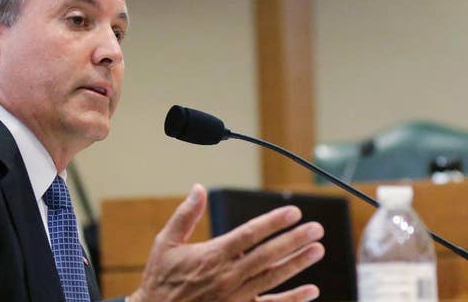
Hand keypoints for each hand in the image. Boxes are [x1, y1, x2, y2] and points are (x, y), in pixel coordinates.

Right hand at [129, 184, 324, 301]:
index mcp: (212, 255)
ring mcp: (236, 296)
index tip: (293, 212)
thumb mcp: (165, 243)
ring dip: (297, 263)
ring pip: (273, 277)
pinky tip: (310, 291)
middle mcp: (228, 275)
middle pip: (268, 254)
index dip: (273, 222)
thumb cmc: (161, 279)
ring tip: (317, 249)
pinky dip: (292, 300)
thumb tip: (198, 189)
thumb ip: (185, 215)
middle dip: (294, 239)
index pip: (249, 234)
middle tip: (316, 228)